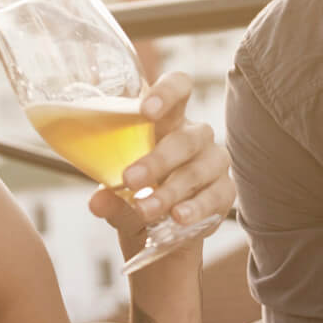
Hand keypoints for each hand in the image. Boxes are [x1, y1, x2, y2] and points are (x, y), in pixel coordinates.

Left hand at [87, 71, 233, 255]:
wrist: (161, 234)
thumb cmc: (137, 198)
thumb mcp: (117, 198)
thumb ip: (109, 199)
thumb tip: (98, 202)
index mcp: (168, 120)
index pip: (178, 88)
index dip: (167, 92)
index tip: (145, 110)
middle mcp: (196, 137)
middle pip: (186, 138)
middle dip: (157, 160)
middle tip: (129, 179)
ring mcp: (214, 163)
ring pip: (199, 169)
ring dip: (170, 191)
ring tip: (146, 210)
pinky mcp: (225, 192)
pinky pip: (215, 196)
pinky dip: (196, 208)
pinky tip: (178, 217)